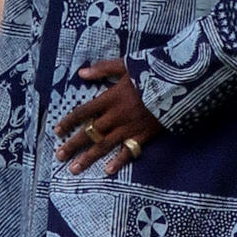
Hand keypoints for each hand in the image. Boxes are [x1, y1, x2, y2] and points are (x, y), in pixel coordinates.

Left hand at [55, 58, 162, 176]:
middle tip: (59, 156)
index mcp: (110, 98)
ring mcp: (129, 128)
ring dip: (88, 157)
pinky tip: (107, 171)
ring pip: (104, 145)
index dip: (69, 121)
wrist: (179, 84)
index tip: (57, 131)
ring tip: (74, 169)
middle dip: (73, 144)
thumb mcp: (126, 65)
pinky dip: (118, 161)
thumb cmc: (152, 72)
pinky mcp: (144, 136)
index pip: (83, 112)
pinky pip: (129, 151)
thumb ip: (104, 69)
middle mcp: (116, 115)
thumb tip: (82, 72)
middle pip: (90, 132)